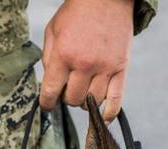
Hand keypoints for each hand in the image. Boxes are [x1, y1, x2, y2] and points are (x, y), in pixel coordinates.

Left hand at [41, 0, 134, 121]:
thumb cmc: (77, 13)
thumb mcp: (53, 30)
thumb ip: (48, 58)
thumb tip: (50, 85)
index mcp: (64, 54)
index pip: (51, 91)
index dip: (47, 103)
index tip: (47, 105)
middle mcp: (84, 64)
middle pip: (73, 100)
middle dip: (67, 98)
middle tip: (69, 88)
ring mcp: (105, 68)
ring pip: (92, 102)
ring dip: (85, 101)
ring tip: (84, 90)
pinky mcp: (121, 69)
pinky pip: (116, 100)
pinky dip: (109, 113)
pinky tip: (103, 116)